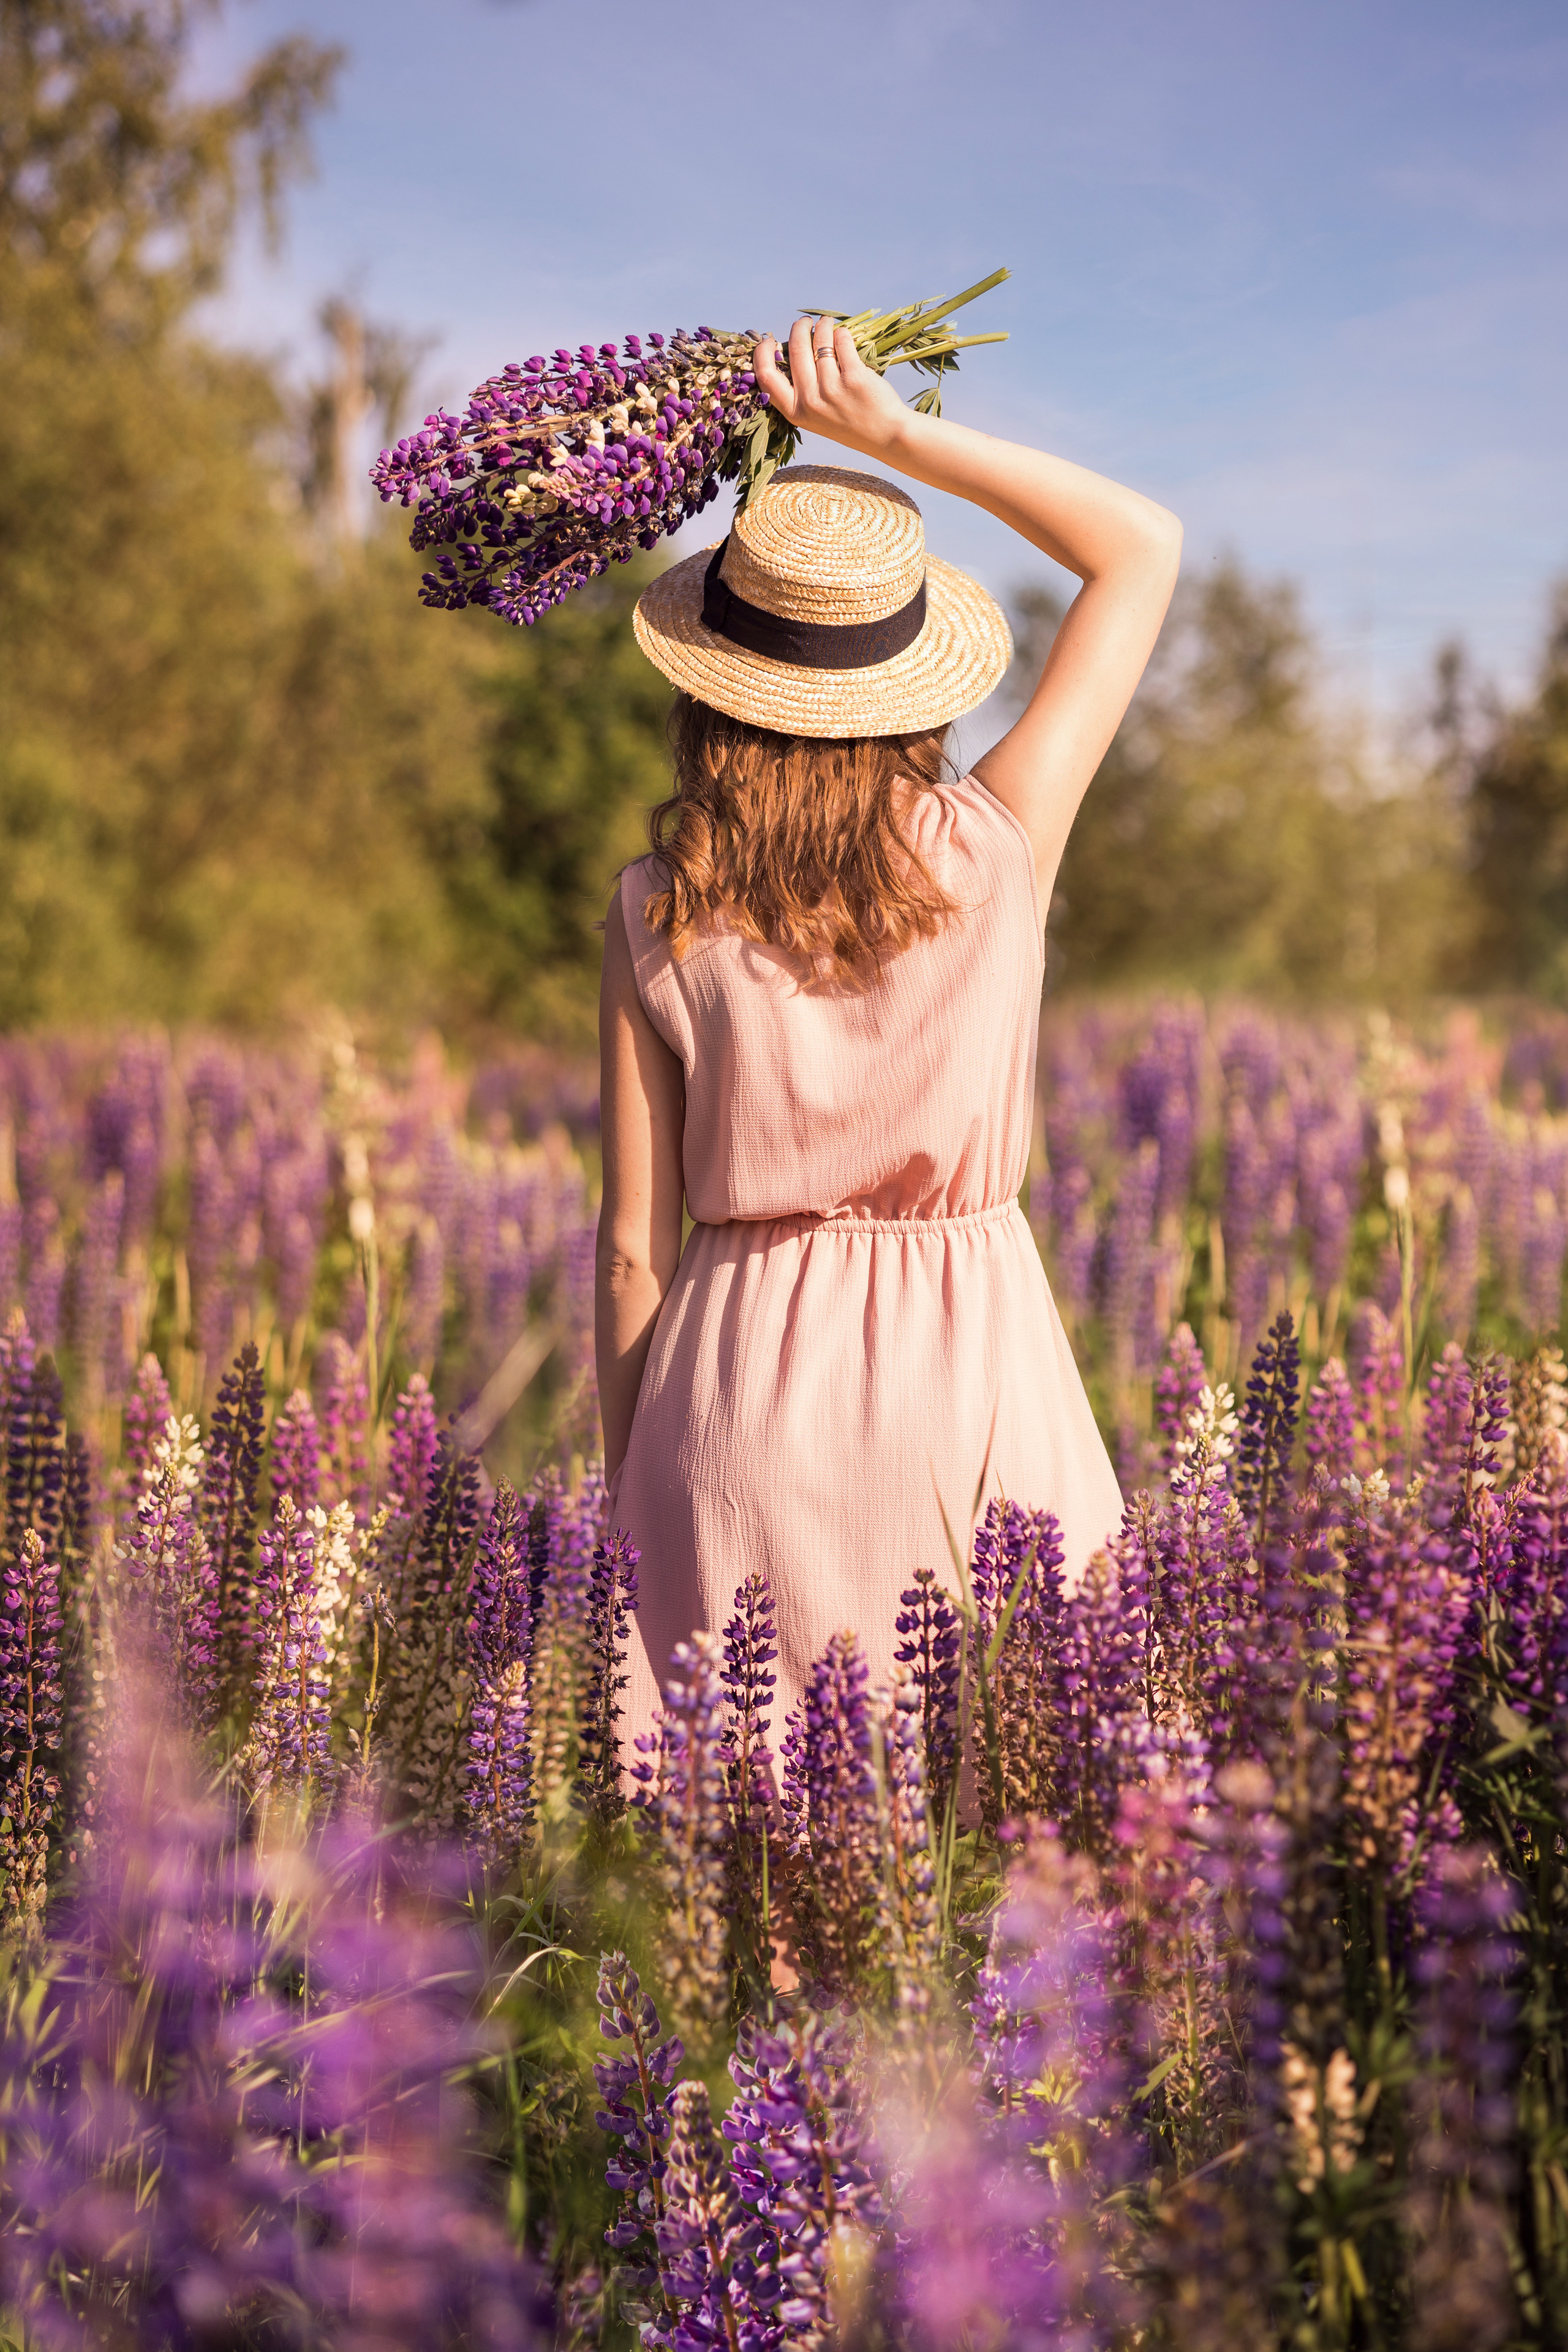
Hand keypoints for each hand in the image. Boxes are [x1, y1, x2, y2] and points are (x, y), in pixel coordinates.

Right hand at [753, 318, 912, 461]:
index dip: (763, 352)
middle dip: (799, 328)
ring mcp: (833, 389)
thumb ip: (801, 390)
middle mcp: (811, 402)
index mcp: (796, 412)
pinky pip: (842, 342)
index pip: (766, 376)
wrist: (885, 435)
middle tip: (806, 322)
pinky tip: (843, 335)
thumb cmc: (849, 422)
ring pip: (820, 341)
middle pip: (795, 350)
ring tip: (827, 323)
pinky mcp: (854, 377)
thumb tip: (791, 349)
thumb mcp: (815, 416)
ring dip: (823, 326)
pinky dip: (842, 334)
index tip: (770, 339)